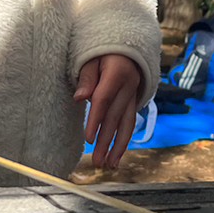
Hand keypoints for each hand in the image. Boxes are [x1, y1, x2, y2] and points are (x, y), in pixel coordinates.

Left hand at [75, 54, 142, 168]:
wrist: (128, 47)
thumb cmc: (104, 52)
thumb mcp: (92, 57)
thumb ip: (86, 78)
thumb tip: (79, 98)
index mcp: (117, 73)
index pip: (104, 100)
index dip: (96, 119)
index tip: (88, 138)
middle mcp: (129, 86)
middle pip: (116, 117)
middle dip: (106, 141)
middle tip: (97, 161)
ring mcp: (134, 95)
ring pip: (128, 124)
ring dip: (119, 147)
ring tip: (110, 165)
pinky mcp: (134, 102)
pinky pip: (130, 122)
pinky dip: (124, 140)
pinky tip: (117, 155)